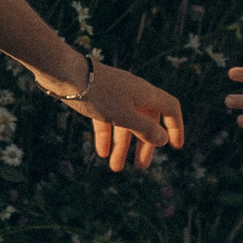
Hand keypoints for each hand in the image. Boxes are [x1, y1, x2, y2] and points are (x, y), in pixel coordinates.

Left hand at [51, 61, 187, 172]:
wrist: (66, 74)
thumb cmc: (99, 94)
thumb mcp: (125, 116)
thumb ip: (145, 129)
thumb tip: (163, 140)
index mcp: (146, 94)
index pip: (170, 108)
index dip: (175, 127)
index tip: (174, 147)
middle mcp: (134, 93)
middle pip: (146, 121)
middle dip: (144, 145)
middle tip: (141, 167)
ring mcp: (115, 95)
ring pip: (124, 123)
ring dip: (121, 146)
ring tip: (115, 168)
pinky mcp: (98, 98)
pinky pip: (107, 119)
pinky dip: (106, 136)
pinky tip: (101, 153)